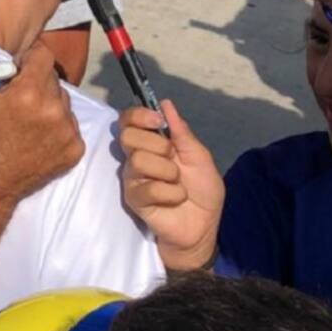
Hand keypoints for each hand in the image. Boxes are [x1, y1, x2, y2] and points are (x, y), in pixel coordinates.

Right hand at [0, 43, 84, 226]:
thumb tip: (1, 62)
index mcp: (29, 92)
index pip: (43, 55)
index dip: (28, 58)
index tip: (17, 71)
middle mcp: (54, 110)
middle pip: (53, 79)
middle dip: (36, 83)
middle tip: (17, 100)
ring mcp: (68, 132)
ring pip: (63, 103)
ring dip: (48, 105)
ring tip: (27, 120)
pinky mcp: (74, 150)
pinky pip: (70, 126)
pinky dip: (56, 127)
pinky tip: (37, 137)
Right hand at [119, 101, 223, 270]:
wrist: (203, 226)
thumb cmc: (202, 191)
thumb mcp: (199, 156)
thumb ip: (182, 132)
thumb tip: (165, 104)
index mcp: (151, 143)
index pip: (128, 119)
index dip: (138, 115)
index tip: (157, 120)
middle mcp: (137, 157)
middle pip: (128, 136)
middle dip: (157, 144)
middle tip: (172, 159)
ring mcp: (133, 179)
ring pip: (138, 160)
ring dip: (167, 172)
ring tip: (177, 183)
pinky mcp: (134, 200)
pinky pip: (148, 187)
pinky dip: (171, 193)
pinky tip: (176, 199)